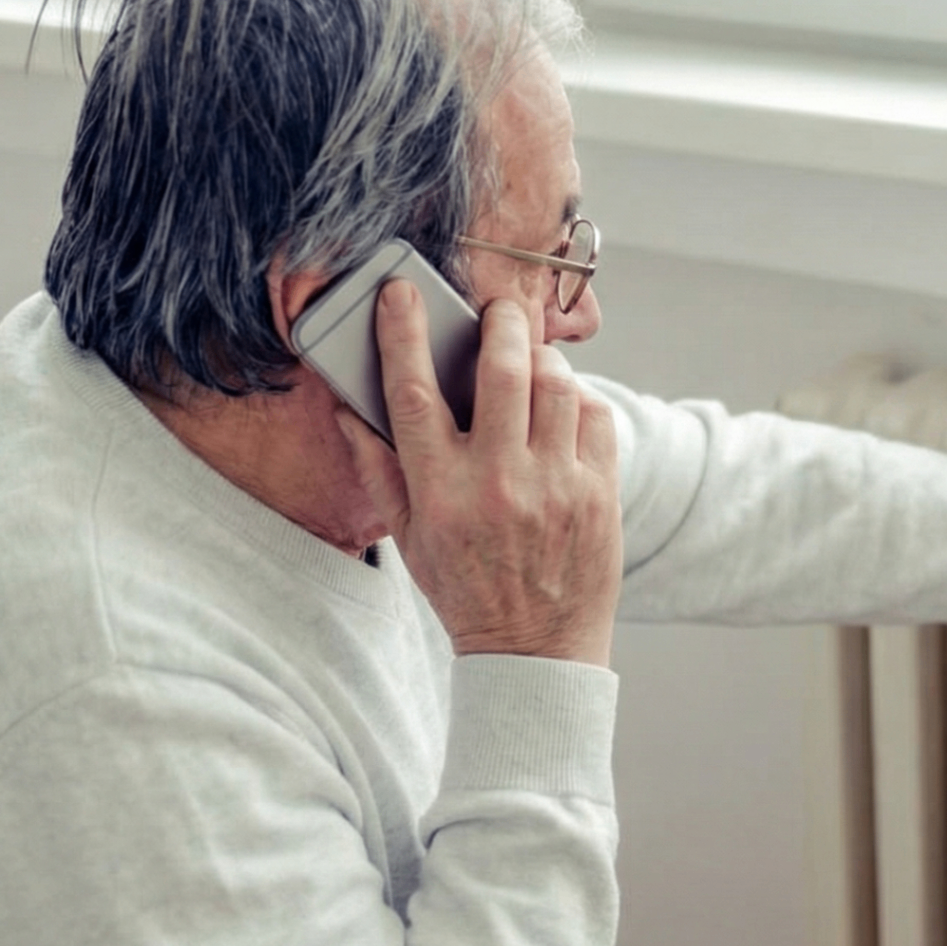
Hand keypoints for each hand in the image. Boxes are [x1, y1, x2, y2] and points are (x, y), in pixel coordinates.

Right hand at [335, 281, 621, 665]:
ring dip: (541, 360)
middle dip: (500, 322)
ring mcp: (556, 487)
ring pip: (555, 386)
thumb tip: (346, 407)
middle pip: (503, 370)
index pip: (413, 392)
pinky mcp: (600, 494)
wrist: (537, 651)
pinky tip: (562, 408)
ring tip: (530, 360)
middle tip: (498, 309)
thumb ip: (379, 469)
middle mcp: (500, 483)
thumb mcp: (410, 538)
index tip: (400, 293)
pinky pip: (595, 417)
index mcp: (441, 492)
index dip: (403, 333)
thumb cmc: (467, 591)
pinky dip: (578, 399)